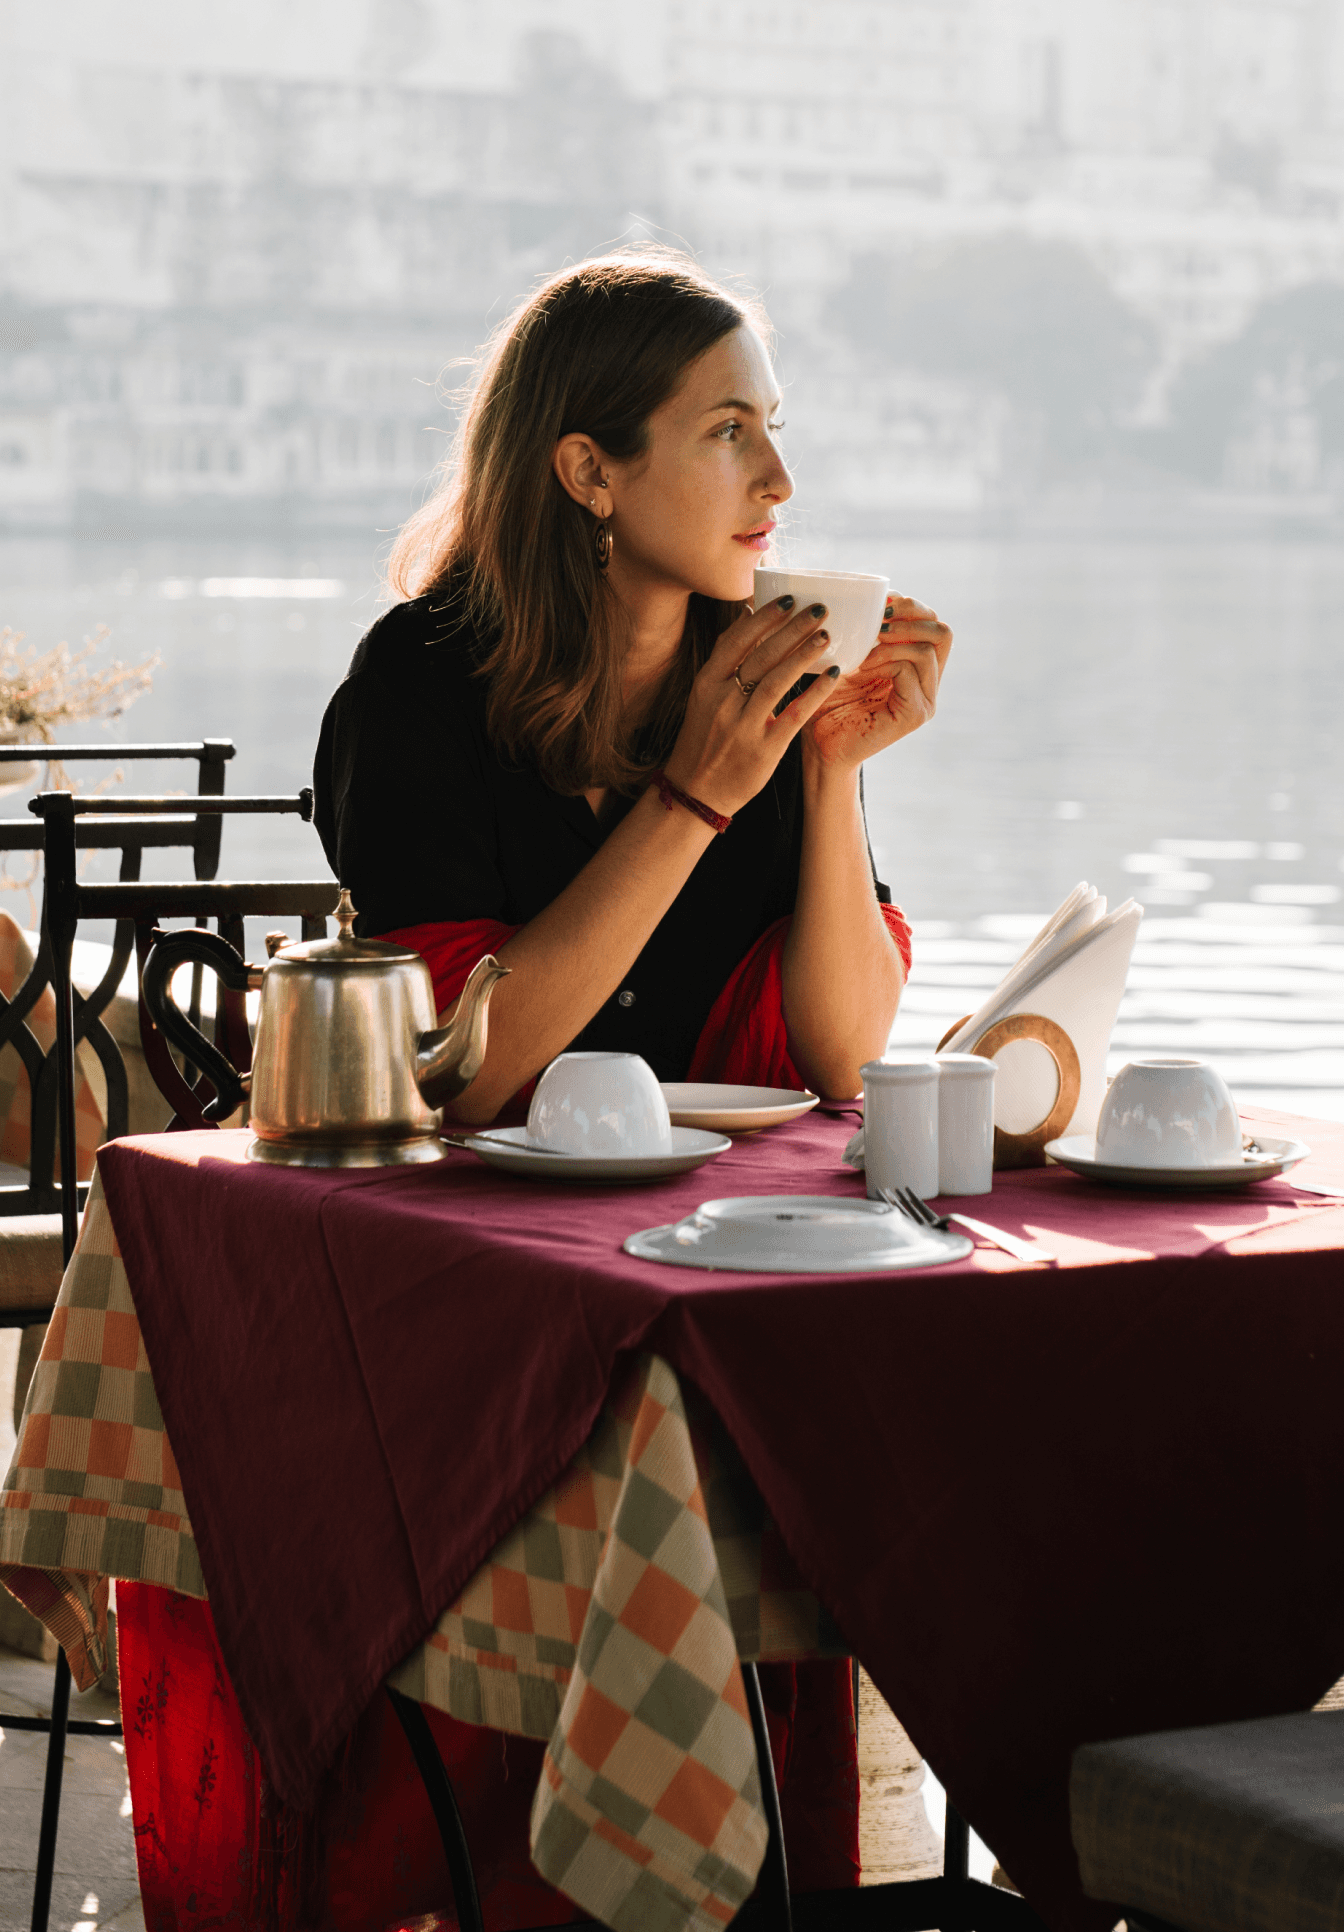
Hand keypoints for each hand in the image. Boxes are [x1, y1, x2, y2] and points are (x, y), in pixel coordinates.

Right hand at [663, 595, 840, 814]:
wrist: (696, 792)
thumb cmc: (704, 738)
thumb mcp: (704, 695)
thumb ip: (726, 656)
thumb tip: (747, 612)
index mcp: (706, 684)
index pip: (736, 641)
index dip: (764, 617)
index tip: (789, 598)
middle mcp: (722, 701)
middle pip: (760, 655)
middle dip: (791, 628)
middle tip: (819, 609)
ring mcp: (742, 726)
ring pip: (776, 680)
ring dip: (803, 654)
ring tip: (826, 634)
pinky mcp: (763, 749)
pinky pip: (794, 714)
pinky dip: (815, 692)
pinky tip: (832, 673)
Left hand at [803, 594, 951, 772]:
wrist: (818, 745)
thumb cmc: (826, 700)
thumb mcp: (847, 655)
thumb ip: (865, 632)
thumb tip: (870, 592)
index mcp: (917, 667)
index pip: (933, 624)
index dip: (911, 606)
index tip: (880, 602)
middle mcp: (928, 683)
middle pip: (942, 632)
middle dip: (911, 616)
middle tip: (878, 618)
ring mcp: (926, 700)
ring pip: (928, 649)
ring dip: (893, 640)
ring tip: (865, 647)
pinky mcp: (915, 715)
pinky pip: (910, 671)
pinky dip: (885, 660)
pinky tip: (861, 665)